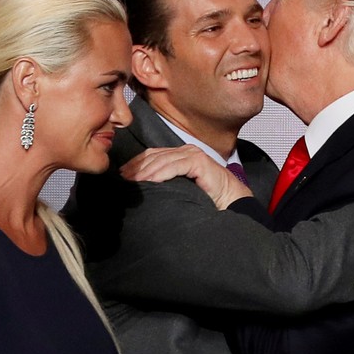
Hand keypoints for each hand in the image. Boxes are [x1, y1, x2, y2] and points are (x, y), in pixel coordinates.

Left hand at [121, 145, 252, 209]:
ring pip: (162, 160)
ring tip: (133, 181)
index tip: (123, 174)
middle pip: (154, 155)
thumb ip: (167, 182)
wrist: (230, 202)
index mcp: (181, 155)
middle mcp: (186, 151)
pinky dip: (160, 173)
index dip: (136, 163)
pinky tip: (150, 181)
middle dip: (137, 166)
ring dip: (145, 171)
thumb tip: (144, 187)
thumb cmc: (207, 198)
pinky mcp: (199, 161)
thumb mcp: (181, 187)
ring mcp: (193, 154)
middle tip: (124, 178)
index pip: (153, 155)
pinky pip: (175, 166)